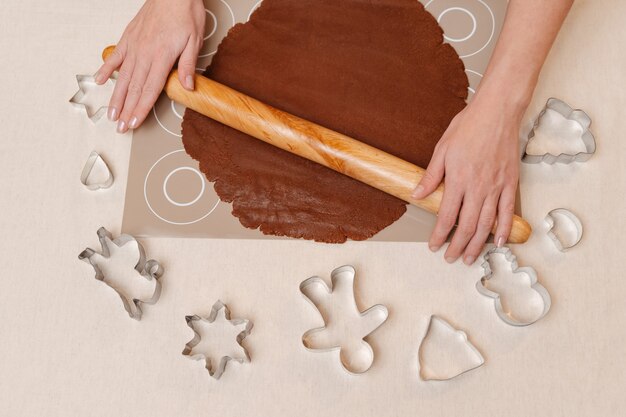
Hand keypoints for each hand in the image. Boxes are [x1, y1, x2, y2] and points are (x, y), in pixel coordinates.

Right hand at [94, 0, 205, 132]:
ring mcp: (134, 46)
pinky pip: (116, 56)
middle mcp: (144, 53)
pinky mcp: (128, 37)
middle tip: (120, 127)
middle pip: (134, 88)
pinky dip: (107, 69)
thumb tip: (188, 87)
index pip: (151, 89)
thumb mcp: (195, 40)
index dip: (142, 108)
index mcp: (162, 57)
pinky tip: (99, 81)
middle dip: (127, 110)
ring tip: (111, 114)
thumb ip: (188, 65)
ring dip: (116, 97)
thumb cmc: (186, 13)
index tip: (134, 123)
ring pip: (123, 77)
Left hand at [411, 92, 521, 264]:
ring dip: (477, 243)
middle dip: (457, 245)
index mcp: (459, 180)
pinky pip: (508, 211)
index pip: (446, 216)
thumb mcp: (442, 149)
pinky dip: (503, 229)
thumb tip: (417, 195)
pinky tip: (498, 242)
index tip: (434, 245)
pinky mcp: (511, 182)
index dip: (440, 234)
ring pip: (486, 223)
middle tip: (451, 258)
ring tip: (469, 257)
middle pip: (467, 225)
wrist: (497, 112)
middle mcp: (478, 187)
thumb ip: (431, 176)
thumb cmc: (469, 126)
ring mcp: (497, 186)